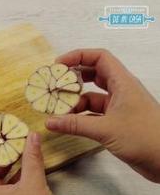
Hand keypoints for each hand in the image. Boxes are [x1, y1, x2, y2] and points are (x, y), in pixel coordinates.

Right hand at [46, 49, 159, 182]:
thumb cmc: (144, 138)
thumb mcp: (106, 129)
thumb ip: (75, 125)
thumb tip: (49, 121)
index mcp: (123, 83)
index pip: (99, 58)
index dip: (77, 56)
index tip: (57, 66)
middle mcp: (121, 91)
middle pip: (93, 74)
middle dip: (73, 79)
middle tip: (53, 86)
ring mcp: (119, 107)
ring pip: (91, 97)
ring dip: (74, 102)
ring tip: (56, 110)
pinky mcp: (117, 123)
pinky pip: (94, 114)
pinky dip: (80, 117)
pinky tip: (67, 124)